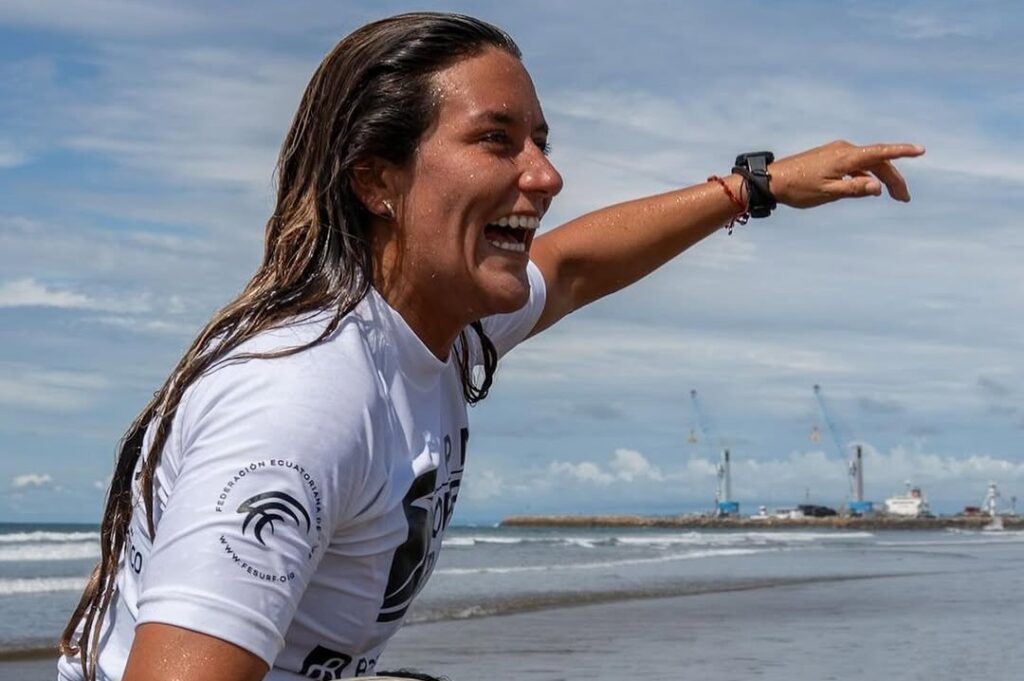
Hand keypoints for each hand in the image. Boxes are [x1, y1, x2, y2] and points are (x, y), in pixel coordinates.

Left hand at [768, 140, 925, 208]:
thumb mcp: (827, 193)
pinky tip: (869, 186)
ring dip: (881, 177)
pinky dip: (866, 174)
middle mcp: (844, 150)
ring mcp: (836, 152)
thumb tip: (878, 186)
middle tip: (904, 198)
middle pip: (877, 161)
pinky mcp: (830, 157)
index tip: (921, 150)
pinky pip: (855, 164)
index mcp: (845, 157)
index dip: (902, 151)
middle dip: (894, 178)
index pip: (880, 153)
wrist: (771, 180)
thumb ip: (854, 189)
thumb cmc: (798, 189)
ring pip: (867, 163)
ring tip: (892, 195)